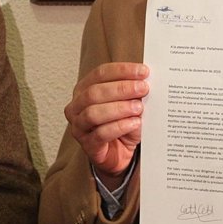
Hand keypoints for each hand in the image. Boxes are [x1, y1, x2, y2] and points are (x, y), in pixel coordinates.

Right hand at [64, 62, 148, 180]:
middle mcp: (77, 106)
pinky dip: (119, 126)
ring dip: (119, 108)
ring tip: (139, 107)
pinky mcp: (88, 145)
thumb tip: (145, 81)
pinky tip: (134, 123)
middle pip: (94, 92)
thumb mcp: (129, 103)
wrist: (119, 153)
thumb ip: (134, 91)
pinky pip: (101, 134)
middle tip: (143, 88)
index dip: (122, 71)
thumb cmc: (122, 124)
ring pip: (93, 113)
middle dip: (121, 88)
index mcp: (84, 89)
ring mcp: (79, 126)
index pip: (100, 73)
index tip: (143, 71)